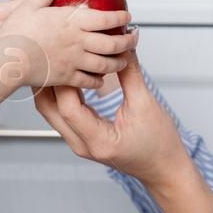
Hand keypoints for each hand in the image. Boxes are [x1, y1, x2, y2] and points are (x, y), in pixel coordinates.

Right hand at [0, 0, 136, 90]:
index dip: (120, 17)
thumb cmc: (14, 32)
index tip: (127, 16)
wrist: (6, 60)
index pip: (105, 19)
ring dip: (118, 62)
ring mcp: (74, 61)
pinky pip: (89, 81)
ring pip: (105, 64)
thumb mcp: (29, 5)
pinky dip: (98, 80)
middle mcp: (77, 42)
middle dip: (128, 41)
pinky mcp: (66, 77)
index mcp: (71, 22)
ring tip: (123, 60)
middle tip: (134, 38)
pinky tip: (101, 79)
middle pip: (113, 43)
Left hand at [33, 51, 212, 212]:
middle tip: (53, 53)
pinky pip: (62, 112)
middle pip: (49, 108)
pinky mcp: (81, 136)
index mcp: (98, 141)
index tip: (69, 55)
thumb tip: (123, 43)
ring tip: (59, 59)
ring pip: (51, 110)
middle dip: (49, 80)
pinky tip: (69, 74)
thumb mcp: (146, 105)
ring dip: (53, 85)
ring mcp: (78, 142)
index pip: (68, 107)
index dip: (65, 79)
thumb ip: (130, 73)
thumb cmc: (160, 145)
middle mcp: (82, 144)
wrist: (164, 169)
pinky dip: (62, 92)